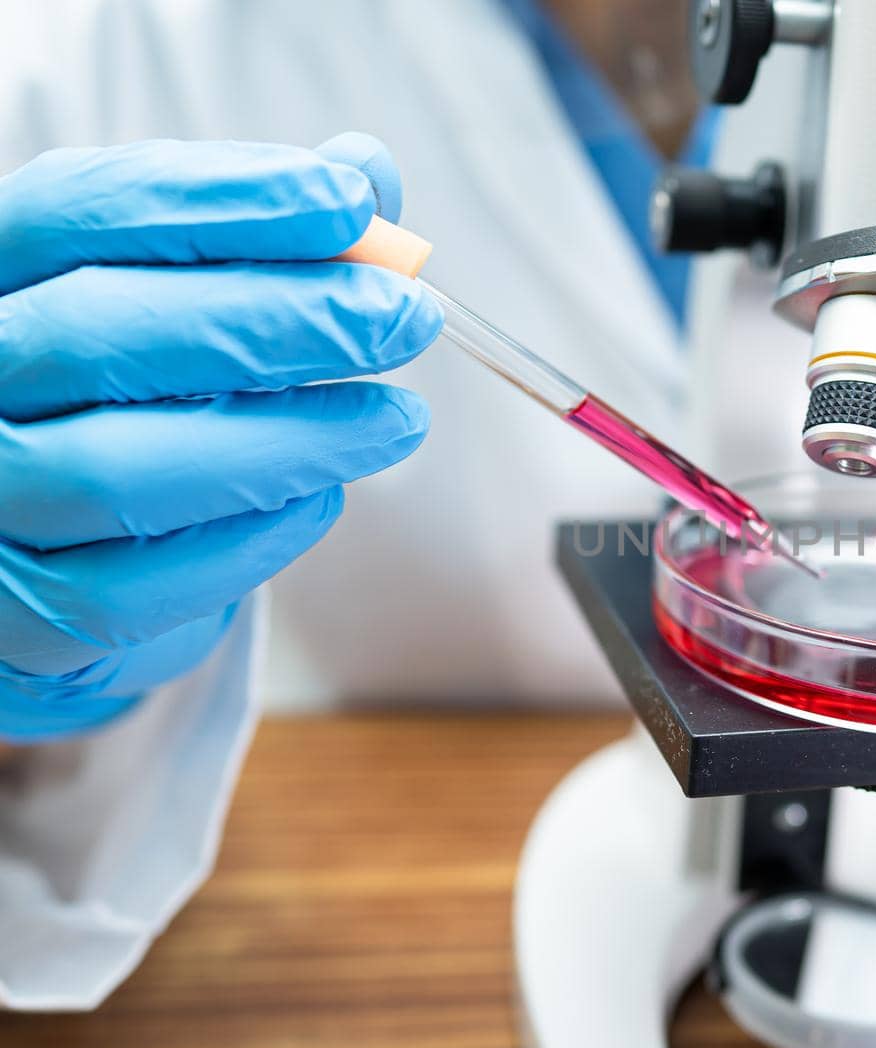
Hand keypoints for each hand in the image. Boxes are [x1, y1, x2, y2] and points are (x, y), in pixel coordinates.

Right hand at [0, 135, 440, 741]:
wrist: (58, 551)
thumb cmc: (132, 398)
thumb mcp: (182, 298)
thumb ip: (262, 236)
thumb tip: (365, 167)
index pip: (83, 208)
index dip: (223, 200)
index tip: (353, 202)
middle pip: (100, 333)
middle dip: (277, 321)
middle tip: (405, 317)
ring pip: (116, 471)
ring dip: (288, 440)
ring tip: (397, 420)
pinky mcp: (22, 620)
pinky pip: (133, 587)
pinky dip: (250, 539)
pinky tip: (324, 497)